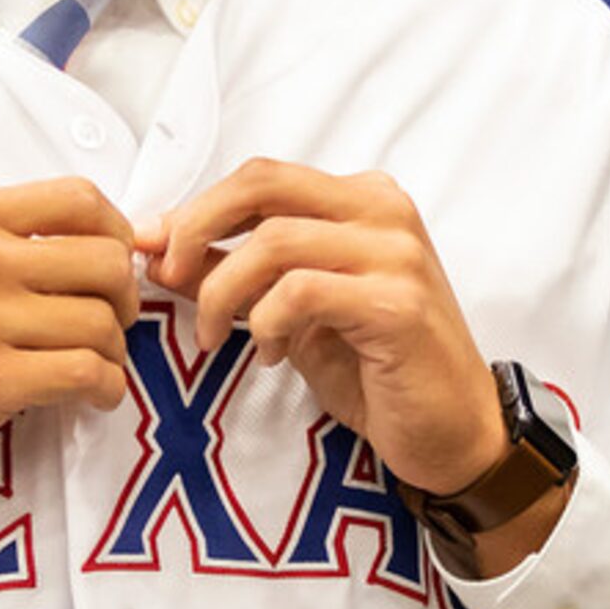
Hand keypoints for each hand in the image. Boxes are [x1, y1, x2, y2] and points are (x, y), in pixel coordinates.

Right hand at [0, 178, 137, 590]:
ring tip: (94, 368)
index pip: (80, 198)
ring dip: (113, 353)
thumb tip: (93, 242)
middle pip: (107, 262)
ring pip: (103, 324)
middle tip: (111, 326)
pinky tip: (91, 396)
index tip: (114, 268)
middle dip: (124, 299)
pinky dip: (106, 389)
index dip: (118, 234)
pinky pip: (87, 374)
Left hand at [141, 160, 506, 497]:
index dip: (197, 209)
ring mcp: (396, 254)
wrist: (455, 432)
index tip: (155, 249)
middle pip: (262, 184)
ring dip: (223, 292)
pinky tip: (269, 353)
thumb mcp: (294, 312)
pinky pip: (300, 292)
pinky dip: (265, 323)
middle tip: (168, 278)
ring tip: (217, 336)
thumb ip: (240, 272)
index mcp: (363, 200)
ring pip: (273, 241)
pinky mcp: (397, 304)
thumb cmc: (378, 370)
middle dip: (196, 228)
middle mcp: (384, 212)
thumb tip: (161, 248)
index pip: (263, 177)